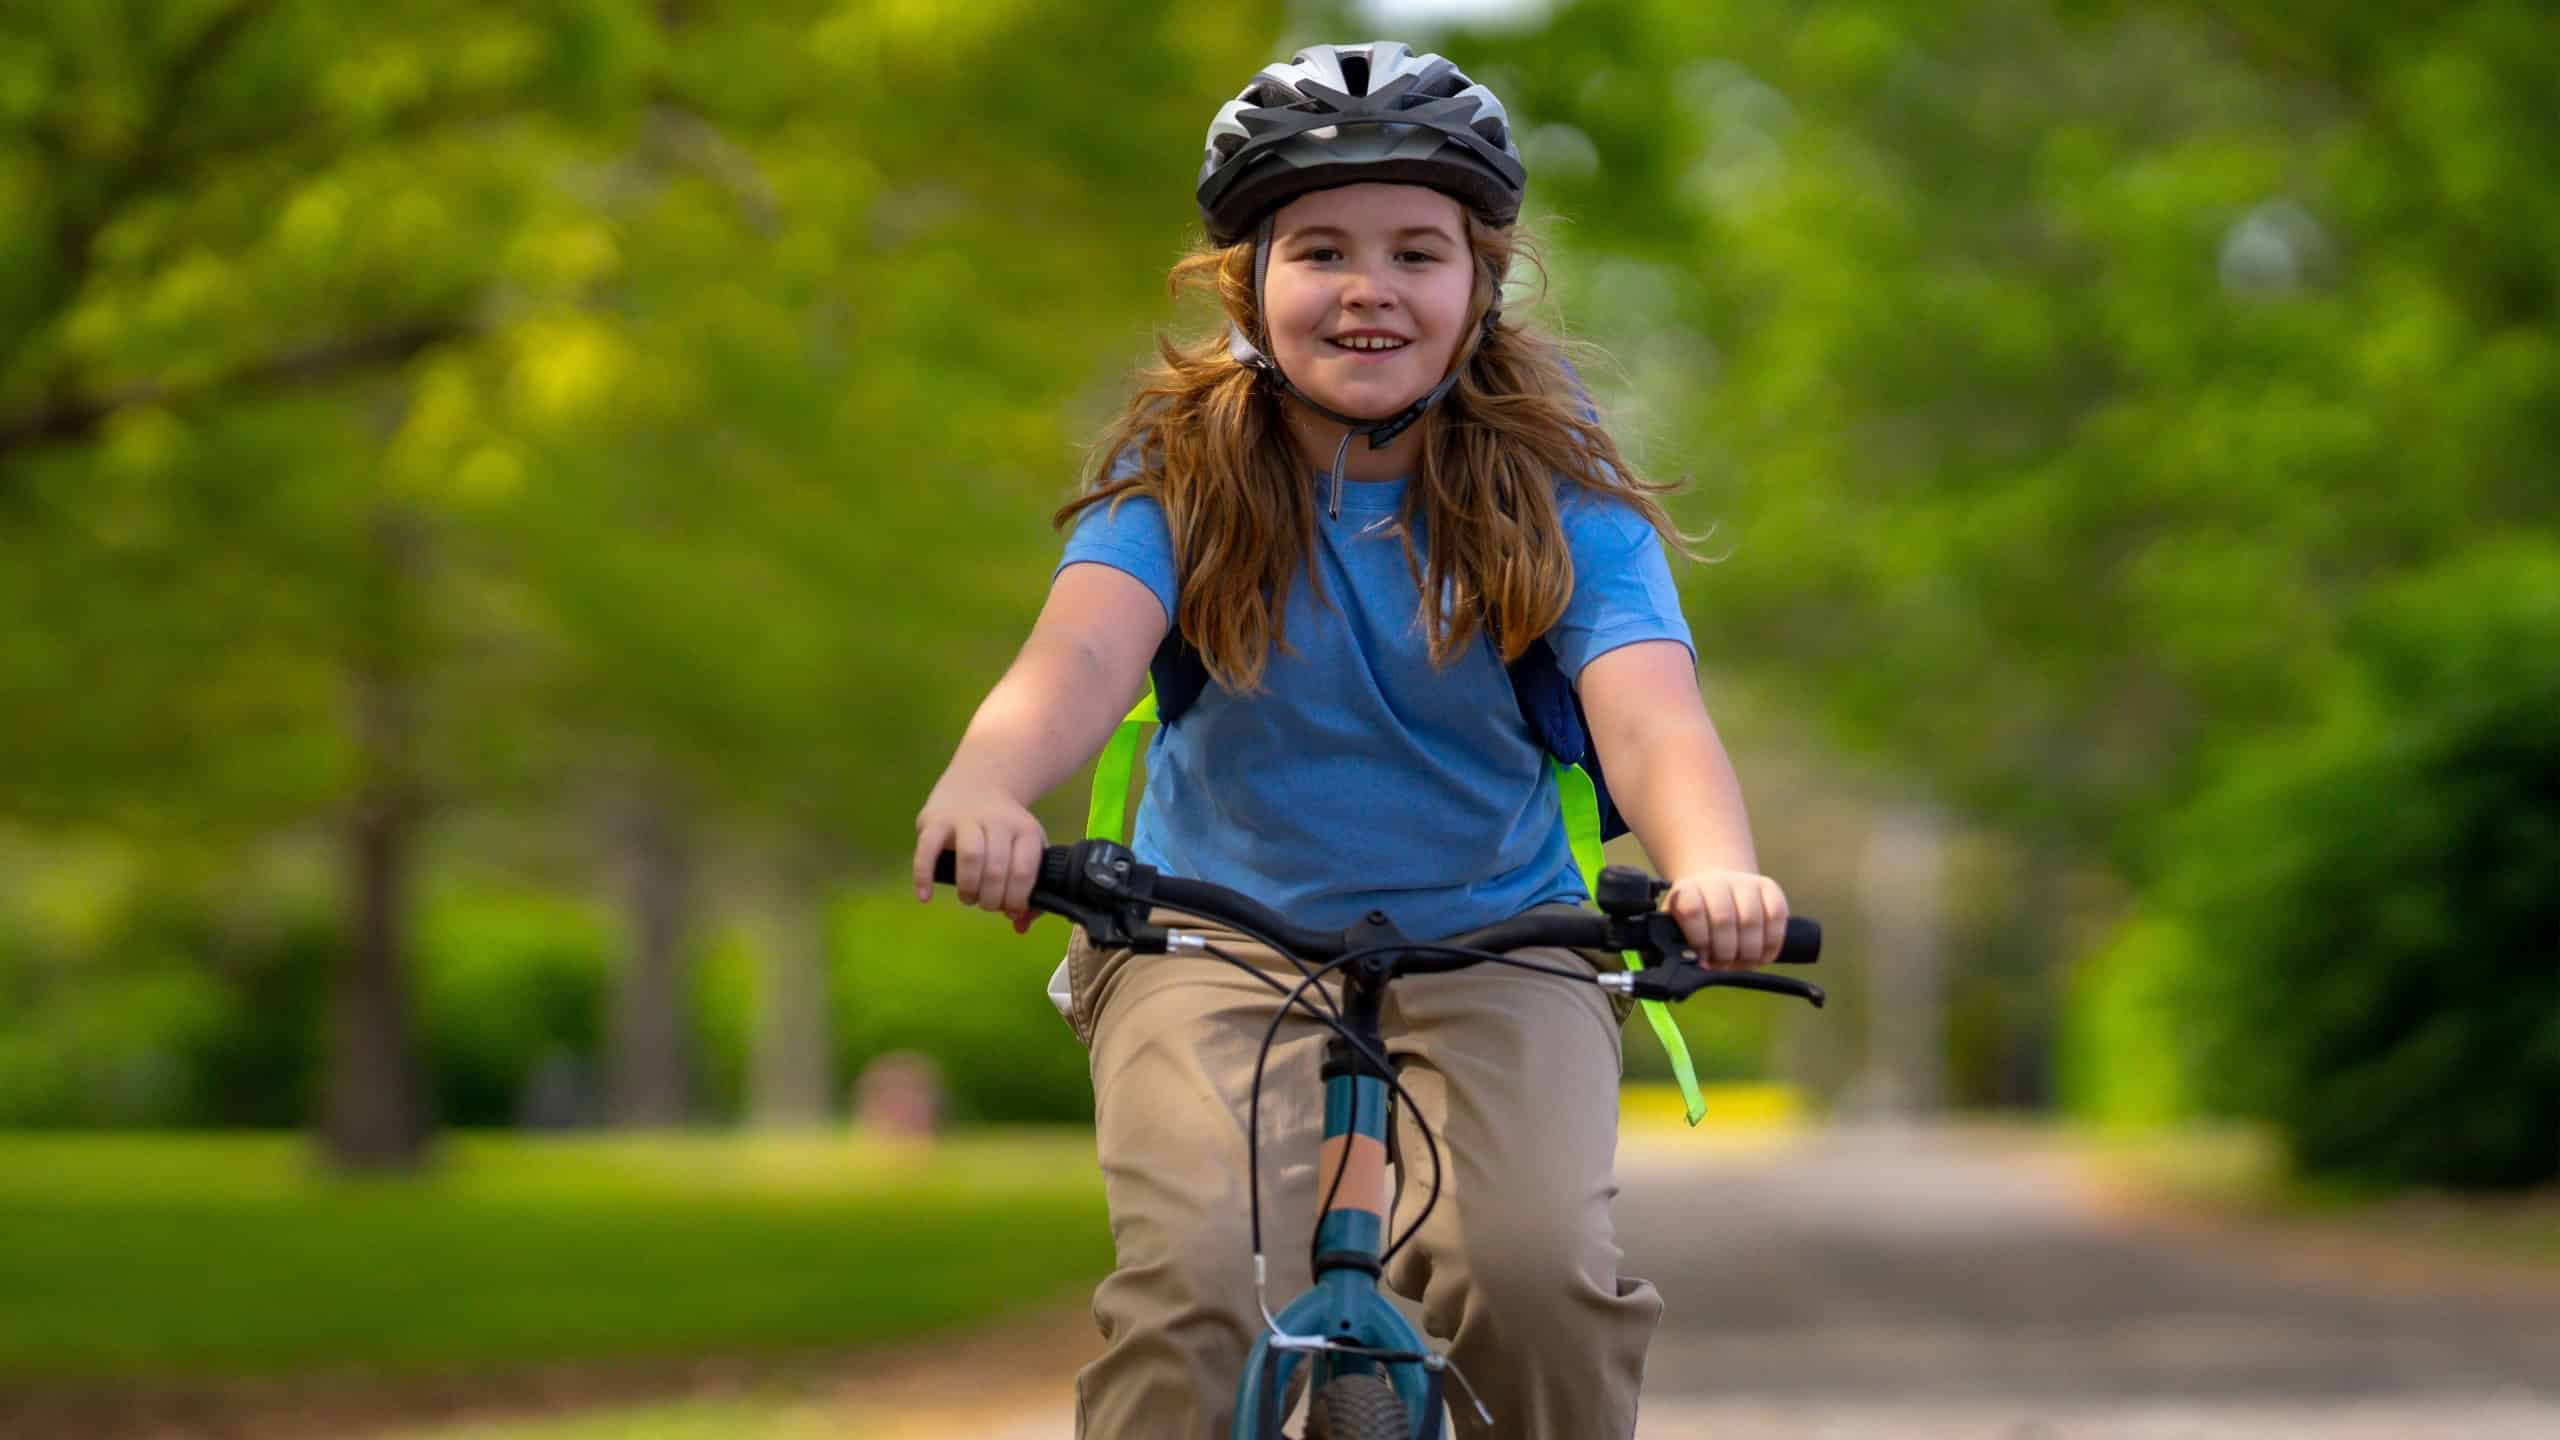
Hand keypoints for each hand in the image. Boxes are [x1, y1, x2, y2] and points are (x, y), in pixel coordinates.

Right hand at [913, 776, 1046, 933]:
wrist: (978, 784)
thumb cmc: (1004, 832)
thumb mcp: (1025, 850)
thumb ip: (1028, 889)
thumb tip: (1020, 927)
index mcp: (1025, 831)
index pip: (1024, 872)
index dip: (1016, 899)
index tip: (1010, 910)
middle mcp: (998, 821)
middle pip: (996, 869)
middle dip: (990, 899)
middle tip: (985, 904)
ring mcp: (966, 818)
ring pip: (970, 856)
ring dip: (968, 888)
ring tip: (968, 897)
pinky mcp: (936, 820)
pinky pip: (927, 850)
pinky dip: (924, 876)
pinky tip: (925, 897)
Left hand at [1661, 870, 1788, 969]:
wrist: (1719, 894)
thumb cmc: (1699, 923)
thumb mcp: (1683, 931)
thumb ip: (1687, 948)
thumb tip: (1703, 966)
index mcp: (1688, 890)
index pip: (1692, 910)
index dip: (1700, 939)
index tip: (1703, 956)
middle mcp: (1716, 881)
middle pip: (1723, 919)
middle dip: (1725, 951)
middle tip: (1724, 963)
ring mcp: (1745, 882)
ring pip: (1751, 920)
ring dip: (1748, 951)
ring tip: (1743, 962)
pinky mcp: (1769, 888)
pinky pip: (1776, 916)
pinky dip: (1771, 943)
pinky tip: (1762, 955)